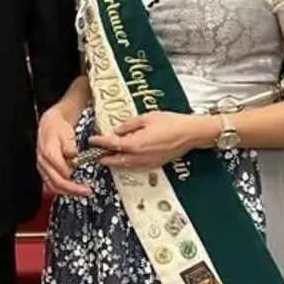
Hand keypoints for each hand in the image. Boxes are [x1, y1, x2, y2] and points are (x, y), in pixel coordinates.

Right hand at [37, 106, 90, 196]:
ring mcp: (42, 168)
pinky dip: (61, 189)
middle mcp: (43, 163)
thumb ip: (69, 146)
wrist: (49, 125)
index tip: (85, 184)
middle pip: (56, 182)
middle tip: (86, 192)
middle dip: (72, 190)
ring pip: (52, 186)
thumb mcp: (66, 133)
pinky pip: (50, 184)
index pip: (61, 172)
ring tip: (80, 193)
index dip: (73, 180)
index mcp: (48, 154)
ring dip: (67, 192)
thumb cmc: (58, 128)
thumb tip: (72, 157)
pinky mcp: (44, 170)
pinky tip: (71, 190)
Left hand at [89, 112, 217, 169]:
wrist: (191, 133)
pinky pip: (135, 166)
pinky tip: (125, 158)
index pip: (112, 144)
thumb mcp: (147, 117)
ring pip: (125, 165)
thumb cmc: (171, 123)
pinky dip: (126, 163)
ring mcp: (147, 162)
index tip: (92, 140)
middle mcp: (139, 156)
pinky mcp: (154, 164)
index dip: (100, 142)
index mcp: (135, 143)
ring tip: (107, 157)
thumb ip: (129, 125)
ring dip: (114, 161)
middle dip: (104, 157)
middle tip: (96, 153)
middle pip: (115, 160)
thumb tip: (118, 130)